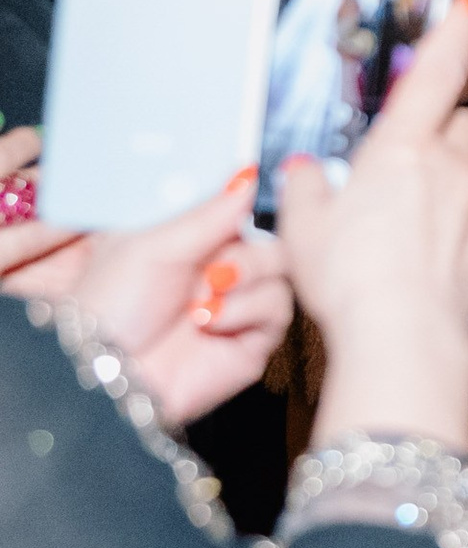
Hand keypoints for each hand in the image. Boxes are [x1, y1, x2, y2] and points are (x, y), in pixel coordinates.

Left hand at [0, 169, 291, 431]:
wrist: (106, 372)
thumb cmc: (110, 306)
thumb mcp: (154, 242)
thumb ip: (210, 210)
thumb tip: (250, 175)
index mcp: (192, 236)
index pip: (243, 207)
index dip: (255, 202)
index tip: (262, 192)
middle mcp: (219, 267)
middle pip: (273, 237)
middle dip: (247, 247)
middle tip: (215, 263)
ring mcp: (237, 304)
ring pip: (282, 270)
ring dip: (246, 276)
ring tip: (204, 294)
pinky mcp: (251, 341)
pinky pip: (278, 309)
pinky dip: (246, 309)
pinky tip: (209, 321)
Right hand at [278, 0, 467, 449]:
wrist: (402, 338)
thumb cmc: (353, 282)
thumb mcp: (303, 228)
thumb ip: (305, 189)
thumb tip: (303, 174)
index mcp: (403, 149)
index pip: (436, 73)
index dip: (453, 35)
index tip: (467, 10)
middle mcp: (451, 170)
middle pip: (464, 127)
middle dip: (444, 137)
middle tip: (411, 167)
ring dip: (450, 196)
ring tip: (410, 236)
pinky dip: (462, 241)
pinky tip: (429, 267)